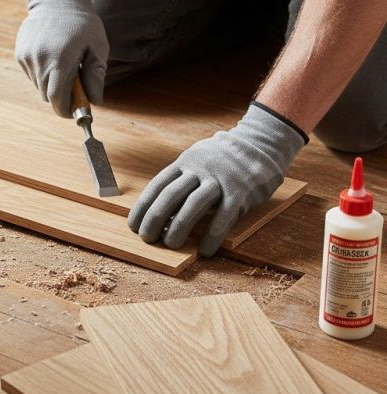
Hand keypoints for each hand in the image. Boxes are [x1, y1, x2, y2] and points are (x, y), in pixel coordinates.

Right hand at [16, 0, 108, 116]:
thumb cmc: (82, 23)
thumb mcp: (98, 46)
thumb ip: (96, 75)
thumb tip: (94, 100)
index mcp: (60, 59)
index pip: (57, 98)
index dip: (64, 110)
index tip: (72, 112)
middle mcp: (40, 60)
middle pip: (46, 95)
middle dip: (60, 96)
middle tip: (74, 87)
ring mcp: (27, 56)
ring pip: (39, 86)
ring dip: (51, 83)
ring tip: (63, 64)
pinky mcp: (20, 53)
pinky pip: (32, 74)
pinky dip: (42, 72)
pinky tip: (51, 55)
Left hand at [128, 103, 306, 256]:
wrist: (260, 144)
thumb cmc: (222, 160)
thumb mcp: (196, 162)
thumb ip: (180, 182)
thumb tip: (160, 213)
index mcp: (184, 162)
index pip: (157, 186)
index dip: (143, 207)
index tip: (133, 225)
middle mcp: (198, 169)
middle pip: (170, 195)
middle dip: (155, 219)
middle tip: (147, 239)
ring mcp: (219, 179)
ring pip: (193, 204)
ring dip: (178, 227)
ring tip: (171, 245)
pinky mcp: (240, 191)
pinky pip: (224, 216)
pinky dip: (212, 235)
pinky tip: (205, 250)